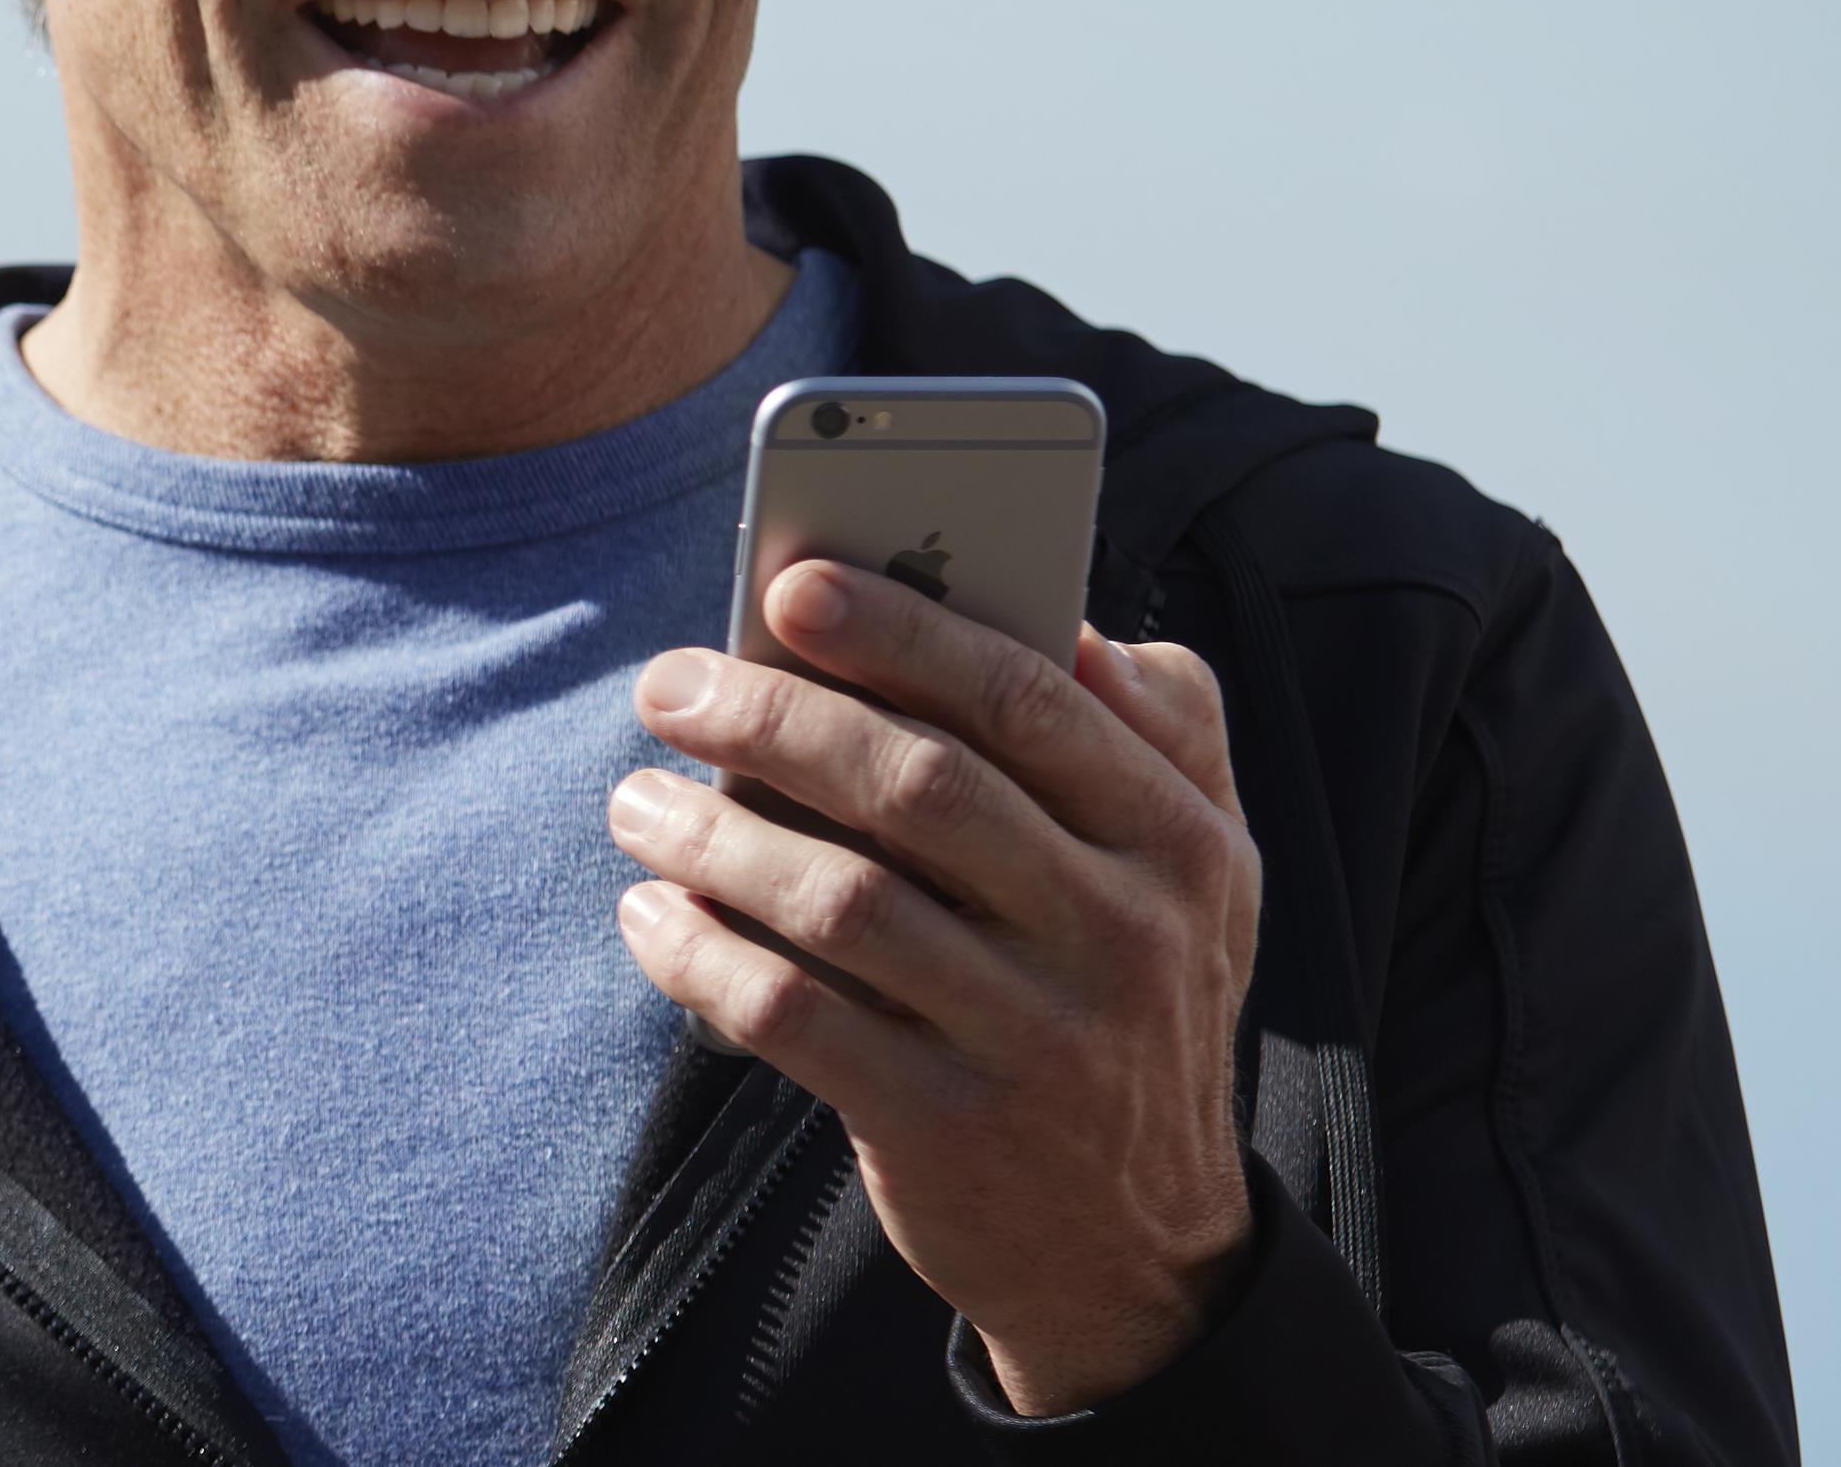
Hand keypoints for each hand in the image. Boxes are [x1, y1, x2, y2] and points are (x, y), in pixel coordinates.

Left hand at [607, 559, 1265, 1414]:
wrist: (1138, 1256)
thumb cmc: (1135, 1007)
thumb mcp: (1204, 875)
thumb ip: (1165, 731)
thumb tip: (1062, 616)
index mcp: (1181, 843)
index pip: (1030, 700)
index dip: (903, 633)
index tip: (788, 584)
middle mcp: (1122, 936)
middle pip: (922, 787)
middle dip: (777, 718)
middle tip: (669, 685)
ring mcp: (1036, 1040)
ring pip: (843, 900)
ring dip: (715, 837)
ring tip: (636, 801)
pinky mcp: (946, 1129)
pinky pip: (793, 1017)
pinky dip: (702, 957)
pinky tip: (652, 916)